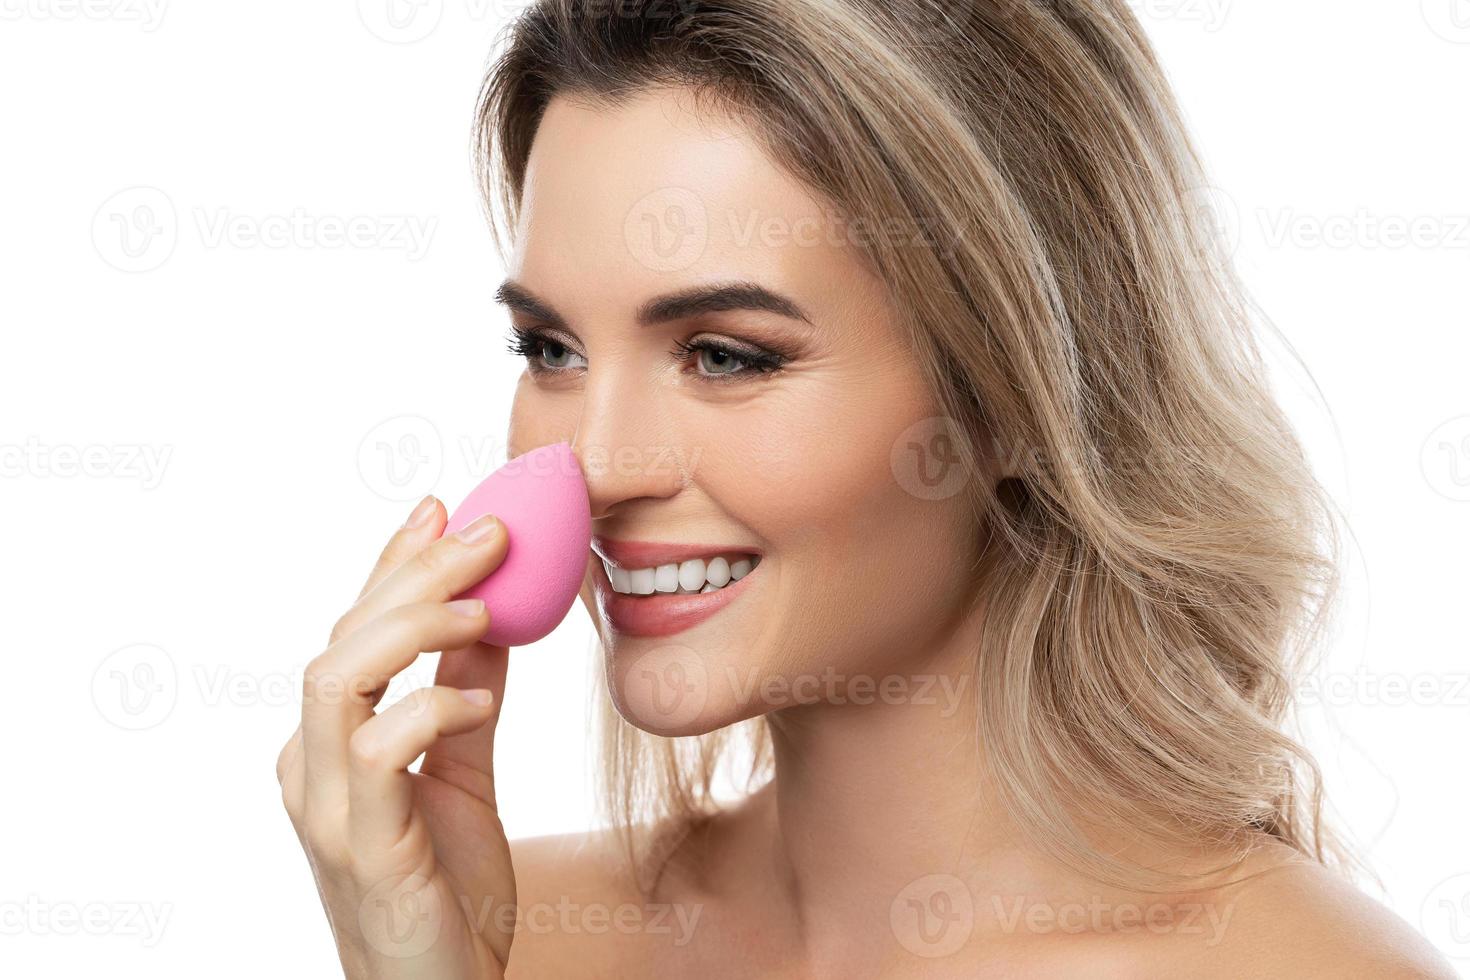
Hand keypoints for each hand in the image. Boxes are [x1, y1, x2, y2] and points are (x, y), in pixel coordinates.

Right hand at [277, 496, 516, 978]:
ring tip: (483, 607)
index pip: (352, 631)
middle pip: (342, 639)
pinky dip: (433, 706)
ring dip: (412, 625)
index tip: (443, 508)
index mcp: (330, 744)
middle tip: (487, 533)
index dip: (392, 563)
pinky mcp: (364, 844)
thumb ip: (468, 695)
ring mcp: (329, 806)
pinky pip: (380, 749)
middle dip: (414, 573)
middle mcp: (312, 766)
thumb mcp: (465, 770)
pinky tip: (480, 700)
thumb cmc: (447, 889)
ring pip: (337, 678)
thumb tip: (493, 620)